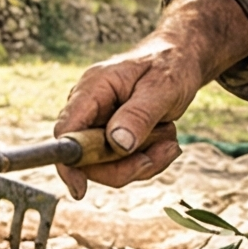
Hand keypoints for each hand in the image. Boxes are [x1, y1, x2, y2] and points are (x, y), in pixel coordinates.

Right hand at [54, 44, 191, 198]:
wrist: (181, 59)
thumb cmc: (170, 65)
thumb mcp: (162, 87)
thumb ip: (138, 115)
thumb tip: (117, 144)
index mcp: (93, 88)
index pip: (66, 132)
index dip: (68, 164)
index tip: (80, 189)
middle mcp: (89, 107)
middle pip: (88, 157)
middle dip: (126, 165)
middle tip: (166, 150)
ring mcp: (99, 122)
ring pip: (108, 165)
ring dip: (144, 160)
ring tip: (170, 138)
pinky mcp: (112, 135)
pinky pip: (122, 163)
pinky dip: (147, 159)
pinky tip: (166, 140)